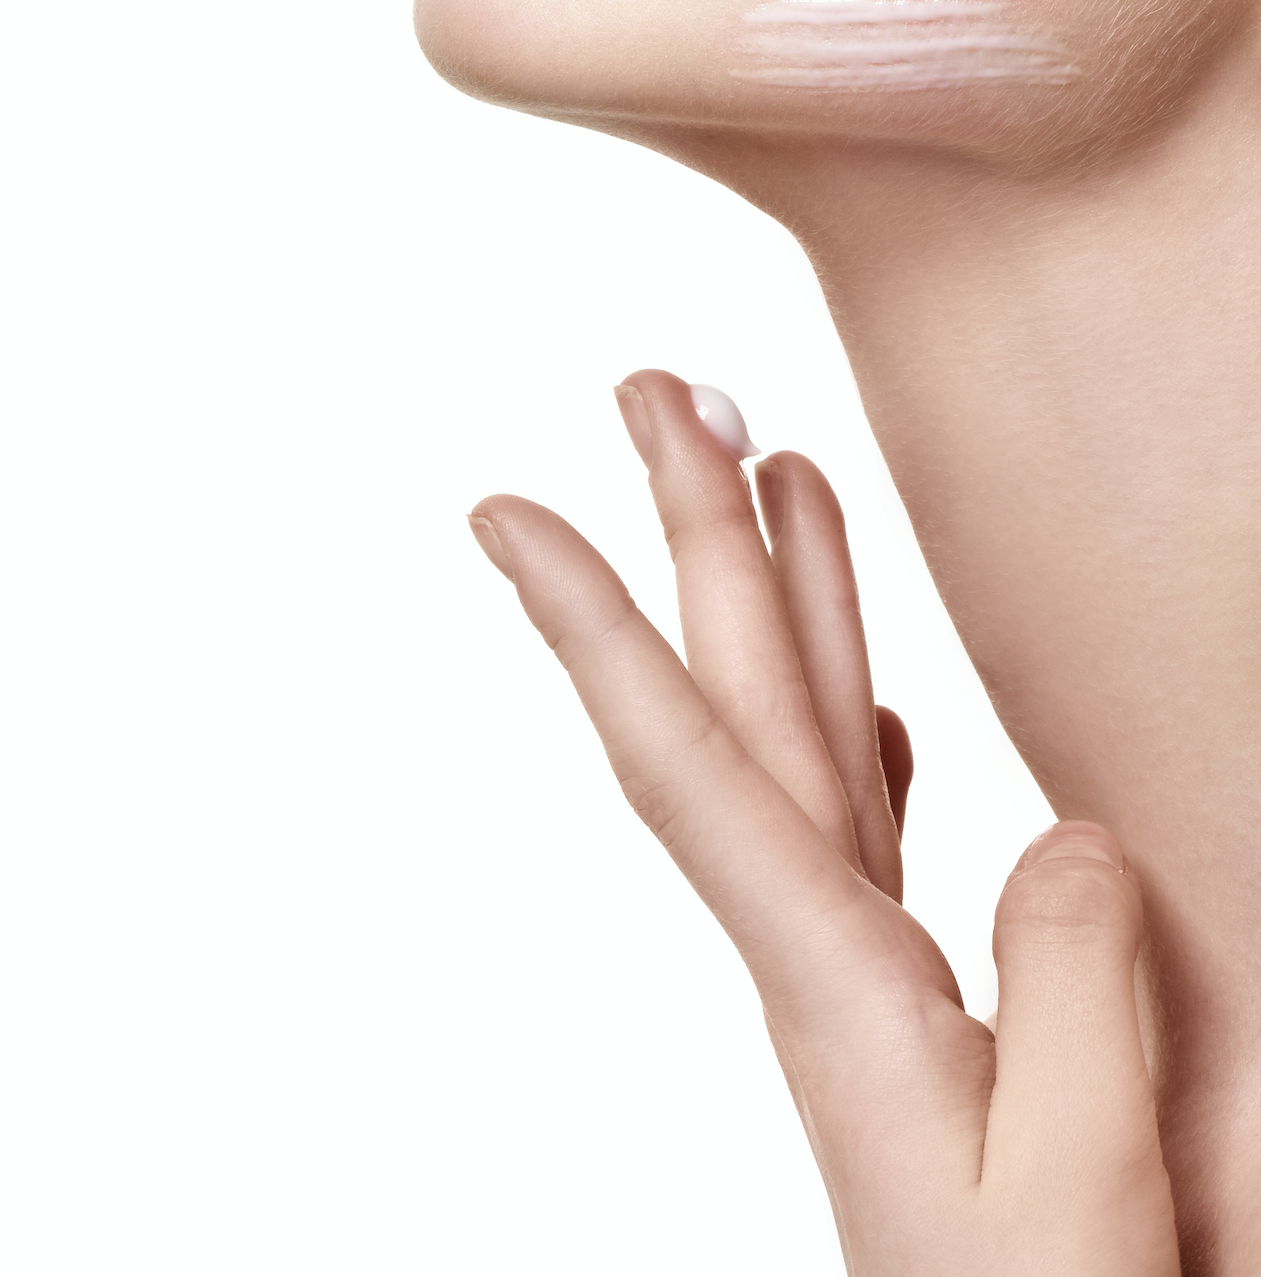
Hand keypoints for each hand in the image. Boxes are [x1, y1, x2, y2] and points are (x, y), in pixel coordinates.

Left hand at [466, 371, 1178, 1276]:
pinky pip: (877, 827)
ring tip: (771, 466)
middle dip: (692, 534)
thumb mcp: (1078, 1183)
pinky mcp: (920, 1009)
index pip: (683, 760)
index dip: (586, 624)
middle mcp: (820, 955)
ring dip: (783, 594)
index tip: (496, 510)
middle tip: (655, 391)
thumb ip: (1071, 992)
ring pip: (811, 734)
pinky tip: (867, 696)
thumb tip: (1063, 839)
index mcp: (834, 989)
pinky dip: (859, 731)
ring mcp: (864, 975)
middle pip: (735, 701)